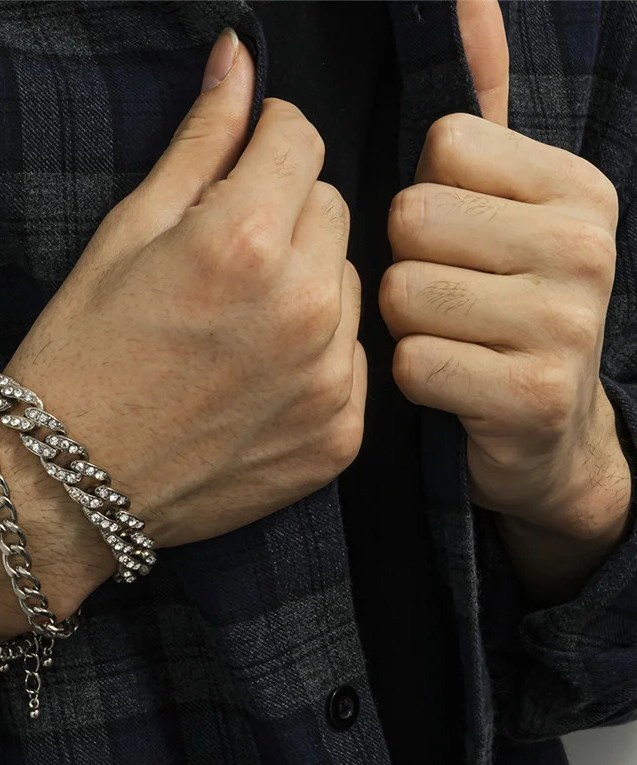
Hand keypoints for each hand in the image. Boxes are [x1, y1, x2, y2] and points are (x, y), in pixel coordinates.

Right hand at [3, 30, 365, 547]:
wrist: (68, 487)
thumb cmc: (79, 357)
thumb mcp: (124, 235)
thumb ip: (199, 143)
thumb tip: (240, 56)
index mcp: (246, 241)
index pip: (302, 138)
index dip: (265, 146)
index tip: (240, 172)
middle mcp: (305, 308)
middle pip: (334, 209)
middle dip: (287, 218)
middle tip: (225, 267)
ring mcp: (330, 381)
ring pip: (349, 286)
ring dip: (307, 289)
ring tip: (239, 330)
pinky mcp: (340, 437)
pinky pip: (353, 361)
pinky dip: (316, 359)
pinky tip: (257, 382)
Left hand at [379, 0, 630, 545]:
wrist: (547, 433)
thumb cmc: (505, 310)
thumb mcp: (506, 206)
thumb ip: (486, 106)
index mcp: (576, 187)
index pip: (440, 151)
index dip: (425, 201)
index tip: (456, 243)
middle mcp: (586, 246)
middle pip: (412, 219)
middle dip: (407, 264)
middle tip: (444, 299)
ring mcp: (568, 325)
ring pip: (404, 291)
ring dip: (404, 324)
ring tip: (446, 340)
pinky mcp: (533, 395)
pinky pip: (413, 362)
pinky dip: (412, 378)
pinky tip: (447, 384)